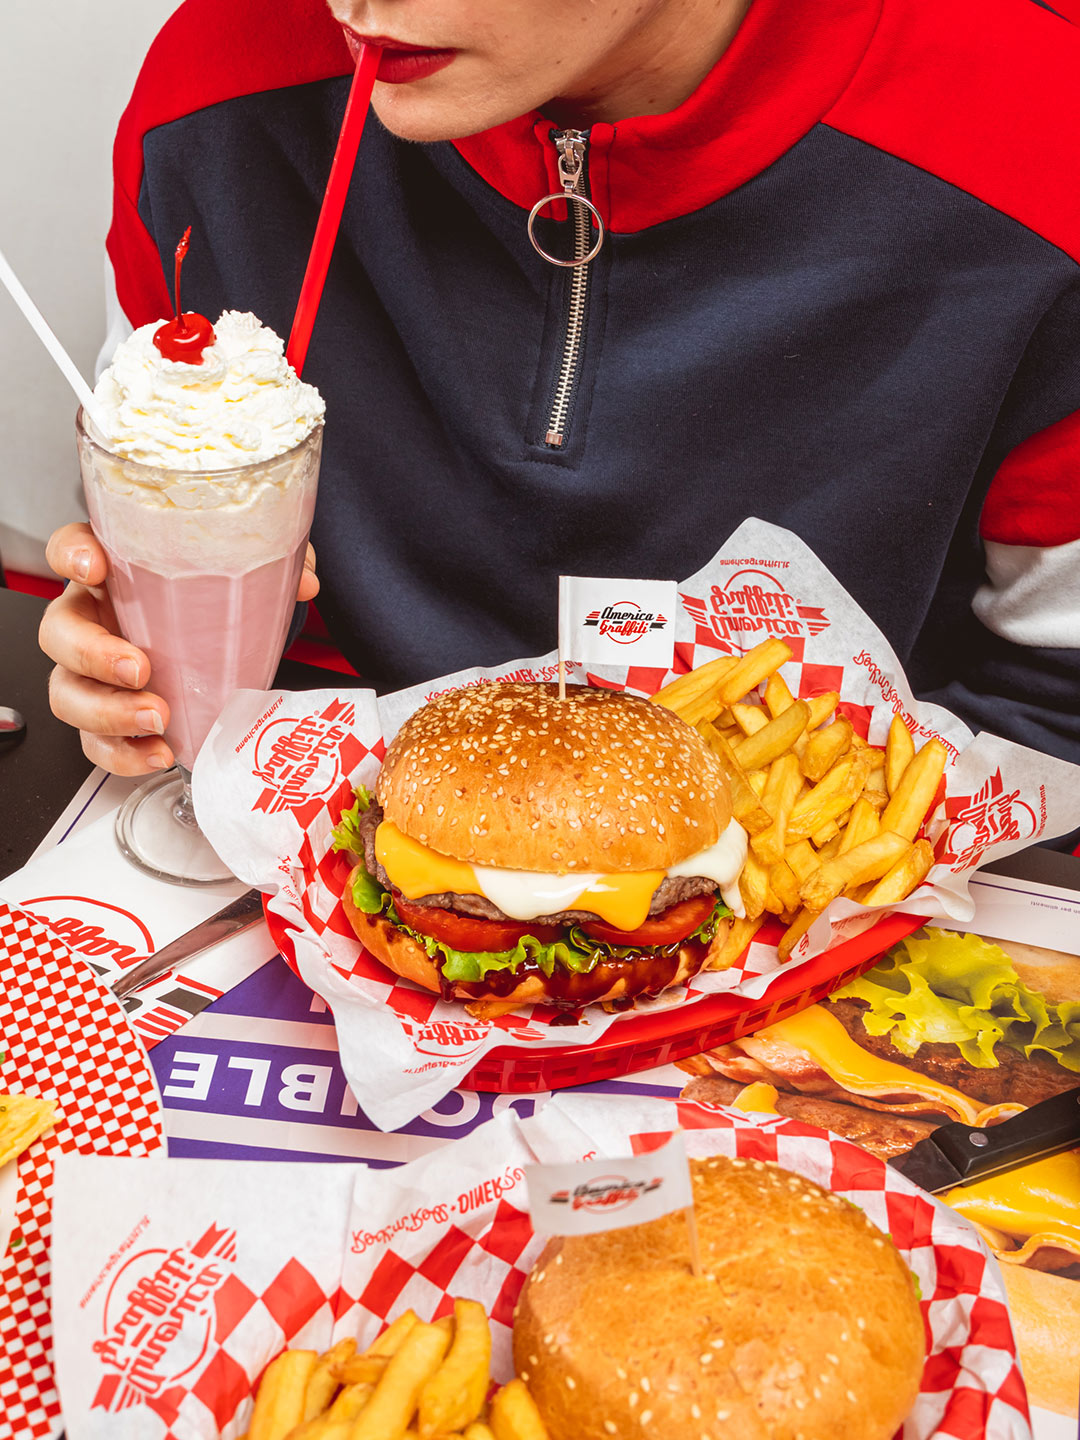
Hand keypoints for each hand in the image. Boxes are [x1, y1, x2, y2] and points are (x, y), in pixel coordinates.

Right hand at [39, 524, 319, 775]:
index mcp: (114, 572)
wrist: (223, 643)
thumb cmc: (214, 600)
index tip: (95, 566)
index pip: (70, 547)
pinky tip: (158, 754)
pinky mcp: (106, 717)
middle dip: (93, 653)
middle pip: (59, 632)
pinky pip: (96, 742)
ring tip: (158, 720)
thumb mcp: (243, 572)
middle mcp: (92, 618)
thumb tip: (305, 581)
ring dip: (107, 712)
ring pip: (67, 693)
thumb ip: (269, 565)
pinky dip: (123, 754)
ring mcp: (92, 672)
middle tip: (141, 669)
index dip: (72, 554)